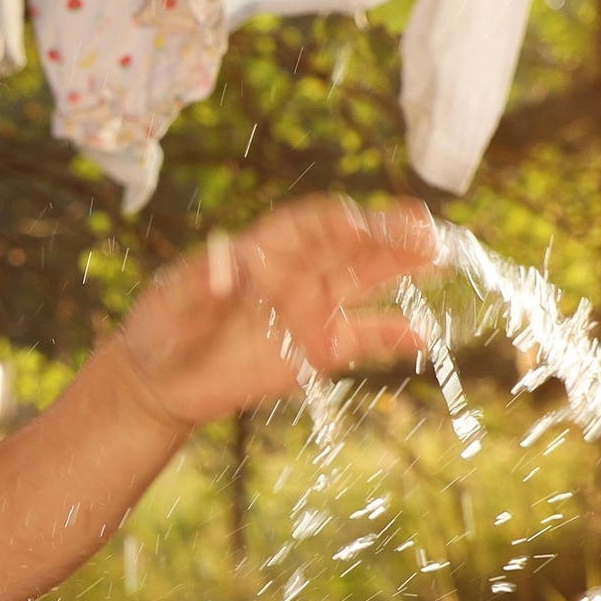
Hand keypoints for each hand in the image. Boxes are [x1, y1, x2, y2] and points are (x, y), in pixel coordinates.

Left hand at [113, 197, 438, 432]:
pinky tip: (423, 334)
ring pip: (364, 282)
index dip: (333, 223)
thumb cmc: (161, 327)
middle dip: (385, 235)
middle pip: (347, 246)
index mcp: (261, 250)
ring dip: (400, 269)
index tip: (359, 222)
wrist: (161, 378)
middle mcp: (295, 272)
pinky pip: (360, 338)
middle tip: (424, 227)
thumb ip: (196, 285)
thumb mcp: (168, 302)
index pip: (305, 227)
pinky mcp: (317, 350)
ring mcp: (311, 310)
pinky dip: (390, 336)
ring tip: (439, 256)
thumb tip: (222, 264)